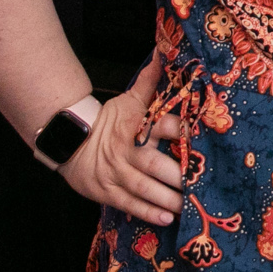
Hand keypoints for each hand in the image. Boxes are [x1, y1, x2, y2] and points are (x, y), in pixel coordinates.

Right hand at [56, 57, 184, 226]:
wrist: (69, 139)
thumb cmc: (108, 120)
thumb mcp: (129, 99)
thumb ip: (150, 82)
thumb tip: (164, 53)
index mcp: (136, 126)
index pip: (160, 126)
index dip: (179, 130)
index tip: (200, 136)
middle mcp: (127, 151)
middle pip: (155, 164)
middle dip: (178, 176)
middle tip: (203, 183)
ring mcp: (116, 174)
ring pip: (145, 188)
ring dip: (168, 199)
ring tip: (190, 206)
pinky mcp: (107, 192)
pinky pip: (129, 204)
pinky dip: (148, 212)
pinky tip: (167, 218)